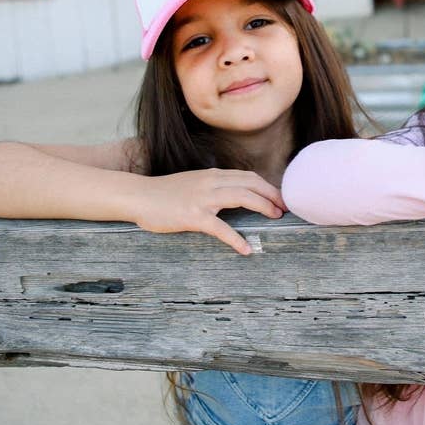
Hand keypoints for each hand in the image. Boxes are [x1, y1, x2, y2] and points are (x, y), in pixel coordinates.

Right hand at [131, 169, 285, 254]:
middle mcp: (212, 182)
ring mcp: (203, 198)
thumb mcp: (194, 183)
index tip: (281, 197)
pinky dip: (236, 239)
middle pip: (251, 183)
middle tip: (285, 208)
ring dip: (263, 207)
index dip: (268, 186)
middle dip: (272, 195)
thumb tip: (234, 194)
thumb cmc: (165, 193)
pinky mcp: (193, 216)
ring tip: (275, 218)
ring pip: (242, 197)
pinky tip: (245, 249)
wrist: (139, 196)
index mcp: (213, 175)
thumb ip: (213, 186)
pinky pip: (220, 228)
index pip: (249, 177)